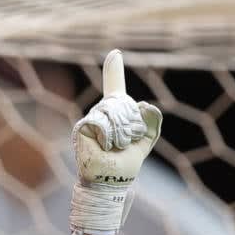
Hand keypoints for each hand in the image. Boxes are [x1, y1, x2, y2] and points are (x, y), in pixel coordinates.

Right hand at [68, 50, 161, 234]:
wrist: (111, 181)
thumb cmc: (125, 165)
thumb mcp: (144, 142)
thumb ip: (151, 123)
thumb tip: (147, 104)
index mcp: (115, 114)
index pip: (115, 88)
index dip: (114, 71)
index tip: (115, 53)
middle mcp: (101, 113)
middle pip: (123, 103)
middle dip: (131, 124)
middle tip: (125, 143)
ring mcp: (91, 118)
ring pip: (114, 111)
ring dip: (122, 132)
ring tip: (115, 147)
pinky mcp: (83, 126)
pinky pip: (104, 121)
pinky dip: (110, 135)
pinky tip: (105, 146)